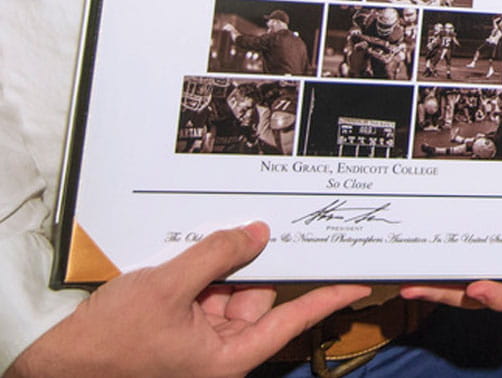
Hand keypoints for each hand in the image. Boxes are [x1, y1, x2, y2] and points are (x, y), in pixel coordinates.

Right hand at [8, 223, 369, 377]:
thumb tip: (256, 235)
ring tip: (217, 237)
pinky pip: (205, 292)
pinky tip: (196, 249)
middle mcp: (220, 351)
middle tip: (276, 224)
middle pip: (260, 296)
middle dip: (259, 261)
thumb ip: (216, 256)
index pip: (293, 320)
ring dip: (224, 263)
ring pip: (231, 289)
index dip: (329, 297)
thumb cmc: (107, 344)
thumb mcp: (166, 288)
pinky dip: (203, 271)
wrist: (55, 368)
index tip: (361, 281)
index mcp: (229, 357)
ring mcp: (199, 340)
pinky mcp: (179, 328)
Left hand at [399, 158, 501, 311]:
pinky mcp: (469, 251)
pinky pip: (449, 271)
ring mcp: (491, 260)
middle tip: (432, 286)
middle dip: (458, 298)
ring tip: (413, 281)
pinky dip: (431, 274)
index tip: (481, 289)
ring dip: (437, 289)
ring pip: (461, 289)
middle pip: (487, 298)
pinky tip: (413, 270)